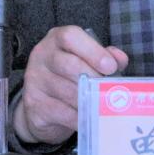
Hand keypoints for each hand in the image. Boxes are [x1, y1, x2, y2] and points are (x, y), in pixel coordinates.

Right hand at [13, 26, 127, 145]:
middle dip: (93, 79)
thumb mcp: (86, 60)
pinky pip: (62, 112)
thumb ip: (105, 56)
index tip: (110, 67)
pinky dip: (80, 117)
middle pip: (69, 65)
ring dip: (88, 100)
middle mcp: (41, 56)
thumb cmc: (69, 76)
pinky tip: (89, 118)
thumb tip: (120, 59)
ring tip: (102, 105)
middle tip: (108, 89)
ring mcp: (34, 80)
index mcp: (56, 39)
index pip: (70, 37)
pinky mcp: (33, 104)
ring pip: (67, 91)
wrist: (41, 106)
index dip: (93, 51)